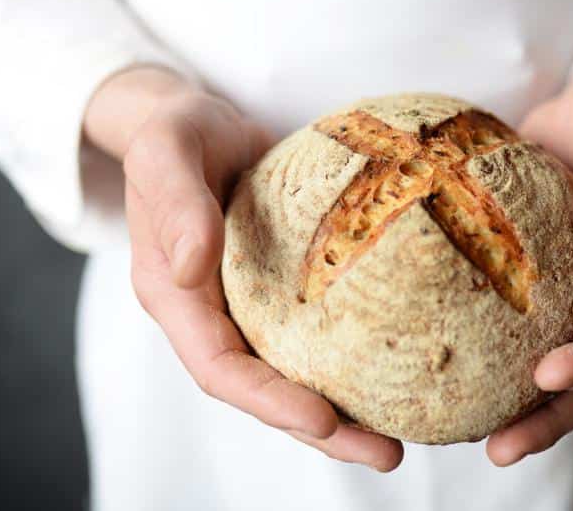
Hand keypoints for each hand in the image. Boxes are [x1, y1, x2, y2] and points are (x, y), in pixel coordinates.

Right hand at [84, 66, 403, 471]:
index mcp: (175, 296)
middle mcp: (213, 313)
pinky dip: (354, 360)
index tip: (324, 419)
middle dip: (322, 431)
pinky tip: (402, 368)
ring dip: (345, 412)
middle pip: (265, 391)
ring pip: (296, 373)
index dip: (268, 401)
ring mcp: (249, 306)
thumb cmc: (177, 130)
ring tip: (405, 436)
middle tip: (388, 454)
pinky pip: (318, 335)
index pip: (219, 368)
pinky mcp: (282, 290)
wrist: (197, 120)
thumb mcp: (168, 151)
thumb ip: (177, 205)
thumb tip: (190, 270)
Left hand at [486, 54, 572, 465]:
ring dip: (511, 404)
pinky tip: (437, 368)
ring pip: (537, 360)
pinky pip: (499, 320)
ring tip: (464, 435)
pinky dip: (479, 351)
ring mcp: (561, 293)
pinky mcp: (520, 274)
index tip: (548, 376)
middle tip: (500, 449)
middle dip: (547, 417)